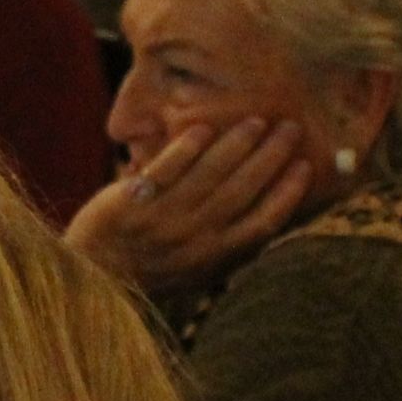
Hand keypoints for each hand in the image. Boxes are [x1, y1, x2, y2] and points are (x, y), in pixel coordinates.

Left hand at [67, 117, 317, 295]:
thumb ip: (229, 243)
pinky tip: (202, 128)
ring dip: (235, 145)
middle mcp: (194, 239)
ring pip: (208, 177)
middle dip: (270, 158)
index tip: (306, 166)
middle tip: (289, 128)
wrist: (94, 279)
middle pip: (242, 192)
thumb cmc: (152, 268)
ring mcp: (163, 221)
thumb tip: (270, 211)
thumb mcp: (198, 268)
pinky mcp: (132, 203)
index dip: (287, 193)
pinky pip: (165, 171)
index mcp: (215, 256)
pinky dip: (185, 149)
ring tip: (255, 121)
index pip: (262, 223)